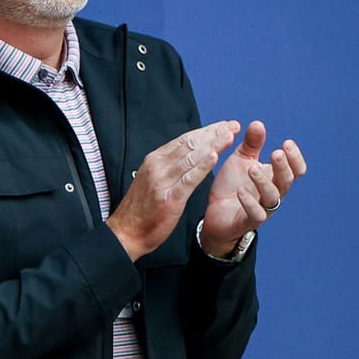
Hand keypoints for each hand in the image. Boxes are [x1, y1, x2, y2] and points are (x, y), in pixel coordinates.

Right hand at [105, 120, 237, 259]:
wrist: (125, 233)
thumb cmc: (141, 210)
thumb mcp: (152, 180)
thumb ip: (168, 167)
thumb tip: (187, 154)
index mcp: (154, 161)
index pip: (184, 140)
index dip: (206, 131)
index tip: (224, 126)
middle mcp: (157, 167)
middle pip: (189, 145)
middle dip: (213, 134)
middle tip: (233, 126)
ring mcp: (162, 182)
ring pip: (191, 158)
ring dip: (212, 145)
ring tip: (229, 136)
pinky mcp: (169, 198)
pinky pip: (188, 180)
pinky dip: (202, 167)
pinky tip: (214, 157)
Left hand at [198, 120, 305, 255]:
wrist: (215, 215)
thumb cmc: (232, 186)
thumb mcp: (241, 161)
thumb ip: (251, 144)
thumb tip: (257, 123)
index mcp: (275, 178)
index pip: (296, 170)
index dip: (295, 158)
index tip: (287, 143)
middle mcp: (274, 194)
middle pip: (286, 181)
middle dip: (282, 167)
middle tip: (275, 153)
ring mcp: (263, 209)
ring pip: (272, 197)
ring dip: (264, 181)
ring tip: (252, 168)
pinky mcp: (247, 222)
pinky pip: (255, 214)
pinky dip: (249, 202)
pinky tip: (241, 191)